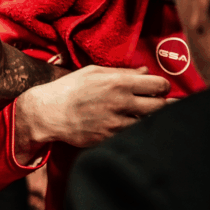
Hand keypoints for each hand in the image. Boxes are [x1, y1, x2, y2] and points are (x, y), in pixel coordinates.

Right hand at [16, 65, 170, 147]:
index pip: (159, 85)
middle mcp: (121, 103)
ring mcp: (116, 123)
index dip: (162, 87)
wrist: (47, 113)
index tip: (159, 89)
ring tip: (142, 113)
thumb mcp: (93, 72)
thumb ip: (122, 72)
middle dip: (163, 104)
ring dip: (148, 118)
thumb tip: (144, 71)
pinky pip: (131, 134)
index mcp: (118, 83)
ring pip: (148, 123)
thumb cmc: (69, 89)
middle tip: (157, 103)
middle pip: (160, 106)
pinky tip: (126, 123)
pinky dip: (134, 129)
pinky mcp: (109, 138)